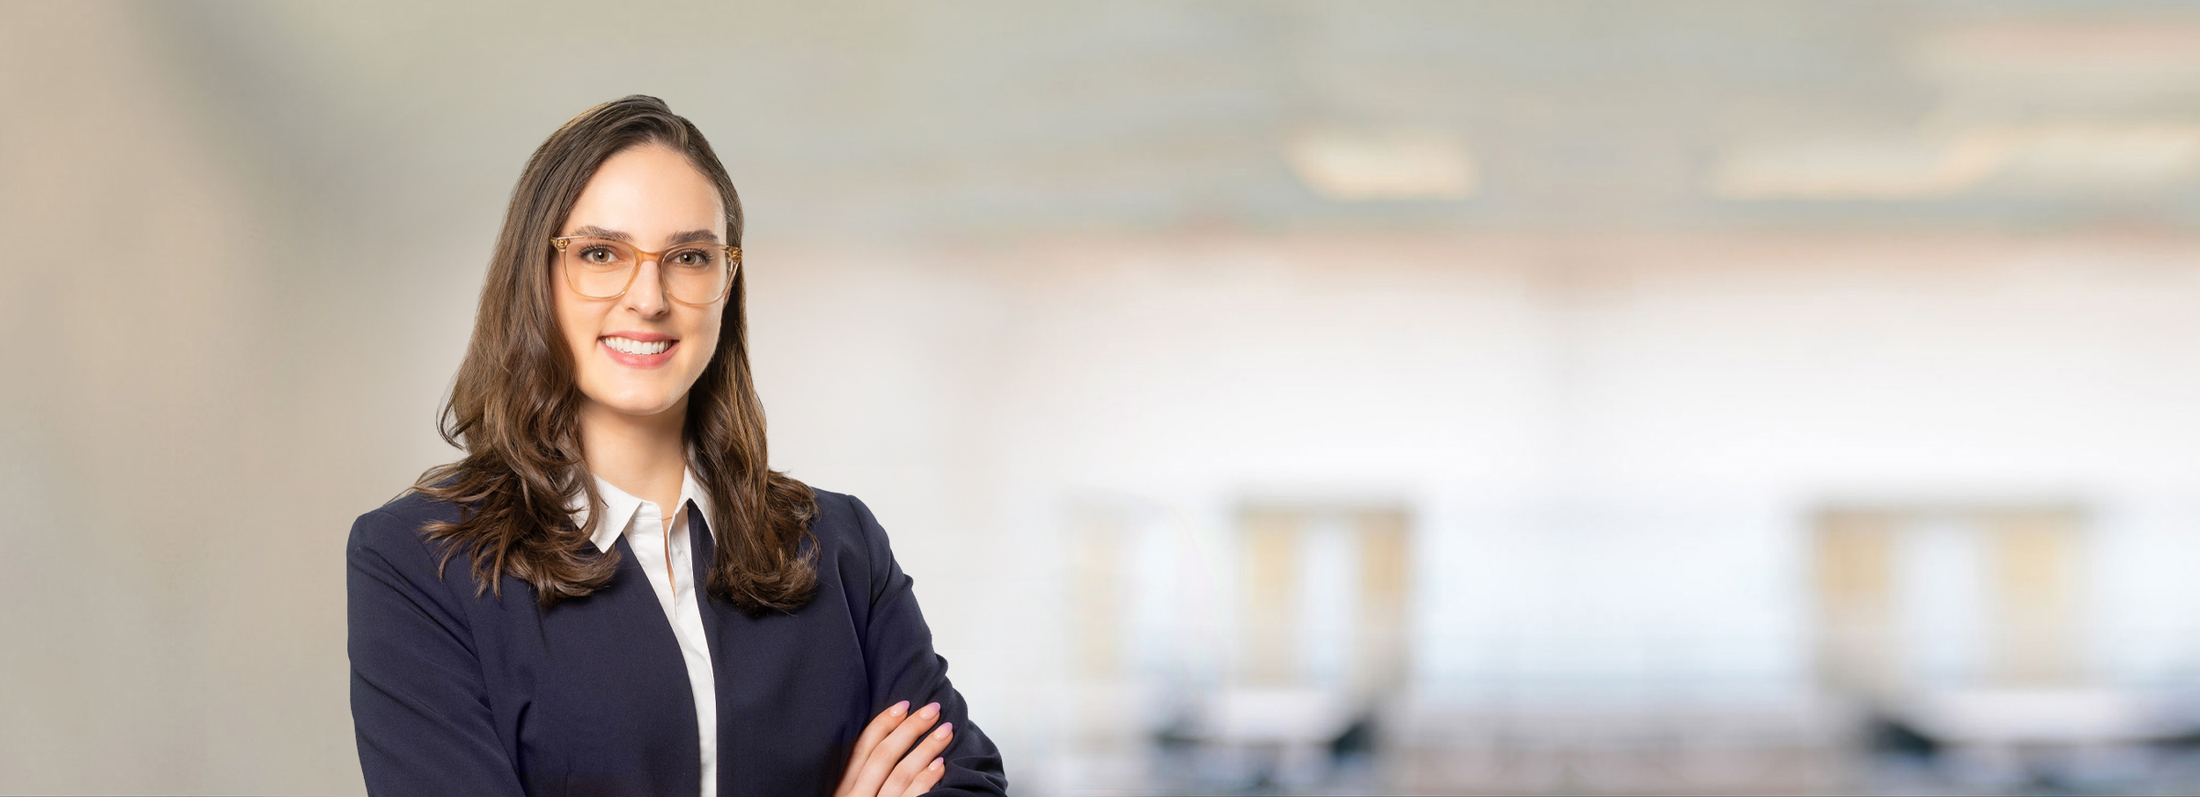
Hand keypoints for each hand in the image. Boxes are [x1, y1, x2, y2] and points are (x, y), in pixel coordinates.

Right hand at [833, 699, 954, 796]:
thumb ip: (858, 779)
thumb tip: (887, 748)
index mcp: (840, 789)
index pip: (861, 749)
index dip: (883, 724)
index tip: (903, 705)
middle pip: (884, 756)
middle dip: (910, 729)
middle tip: (932, 710)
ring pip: (901, 774)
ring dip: (926, 749)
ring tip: (945, 731)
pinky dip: (926, 780)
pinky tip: (941, 766)